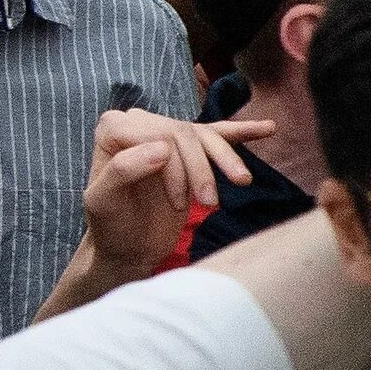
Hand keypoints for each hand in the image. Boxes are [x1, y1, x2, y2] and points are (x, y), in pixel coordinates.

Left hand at [77, 108, 273, 279]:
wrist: (128, 246)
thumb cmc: (110, 226)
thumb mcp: (102, 203)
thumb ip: (122, 171)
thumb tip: (161, 148)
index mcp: (114, 129)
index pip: (158, 134)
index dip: (175, 165)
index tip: (180, 202)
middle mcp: (139, 123)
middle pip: (184, 134)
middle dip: (202, 168)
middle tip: (211, 204)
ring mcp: (167, 132)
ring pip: (206, 136)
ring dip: (227, 159)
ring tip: (243, 182)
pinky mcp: (190, 149)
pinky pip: (219, 134)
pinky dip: (243, 132)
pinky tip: (267, 129)